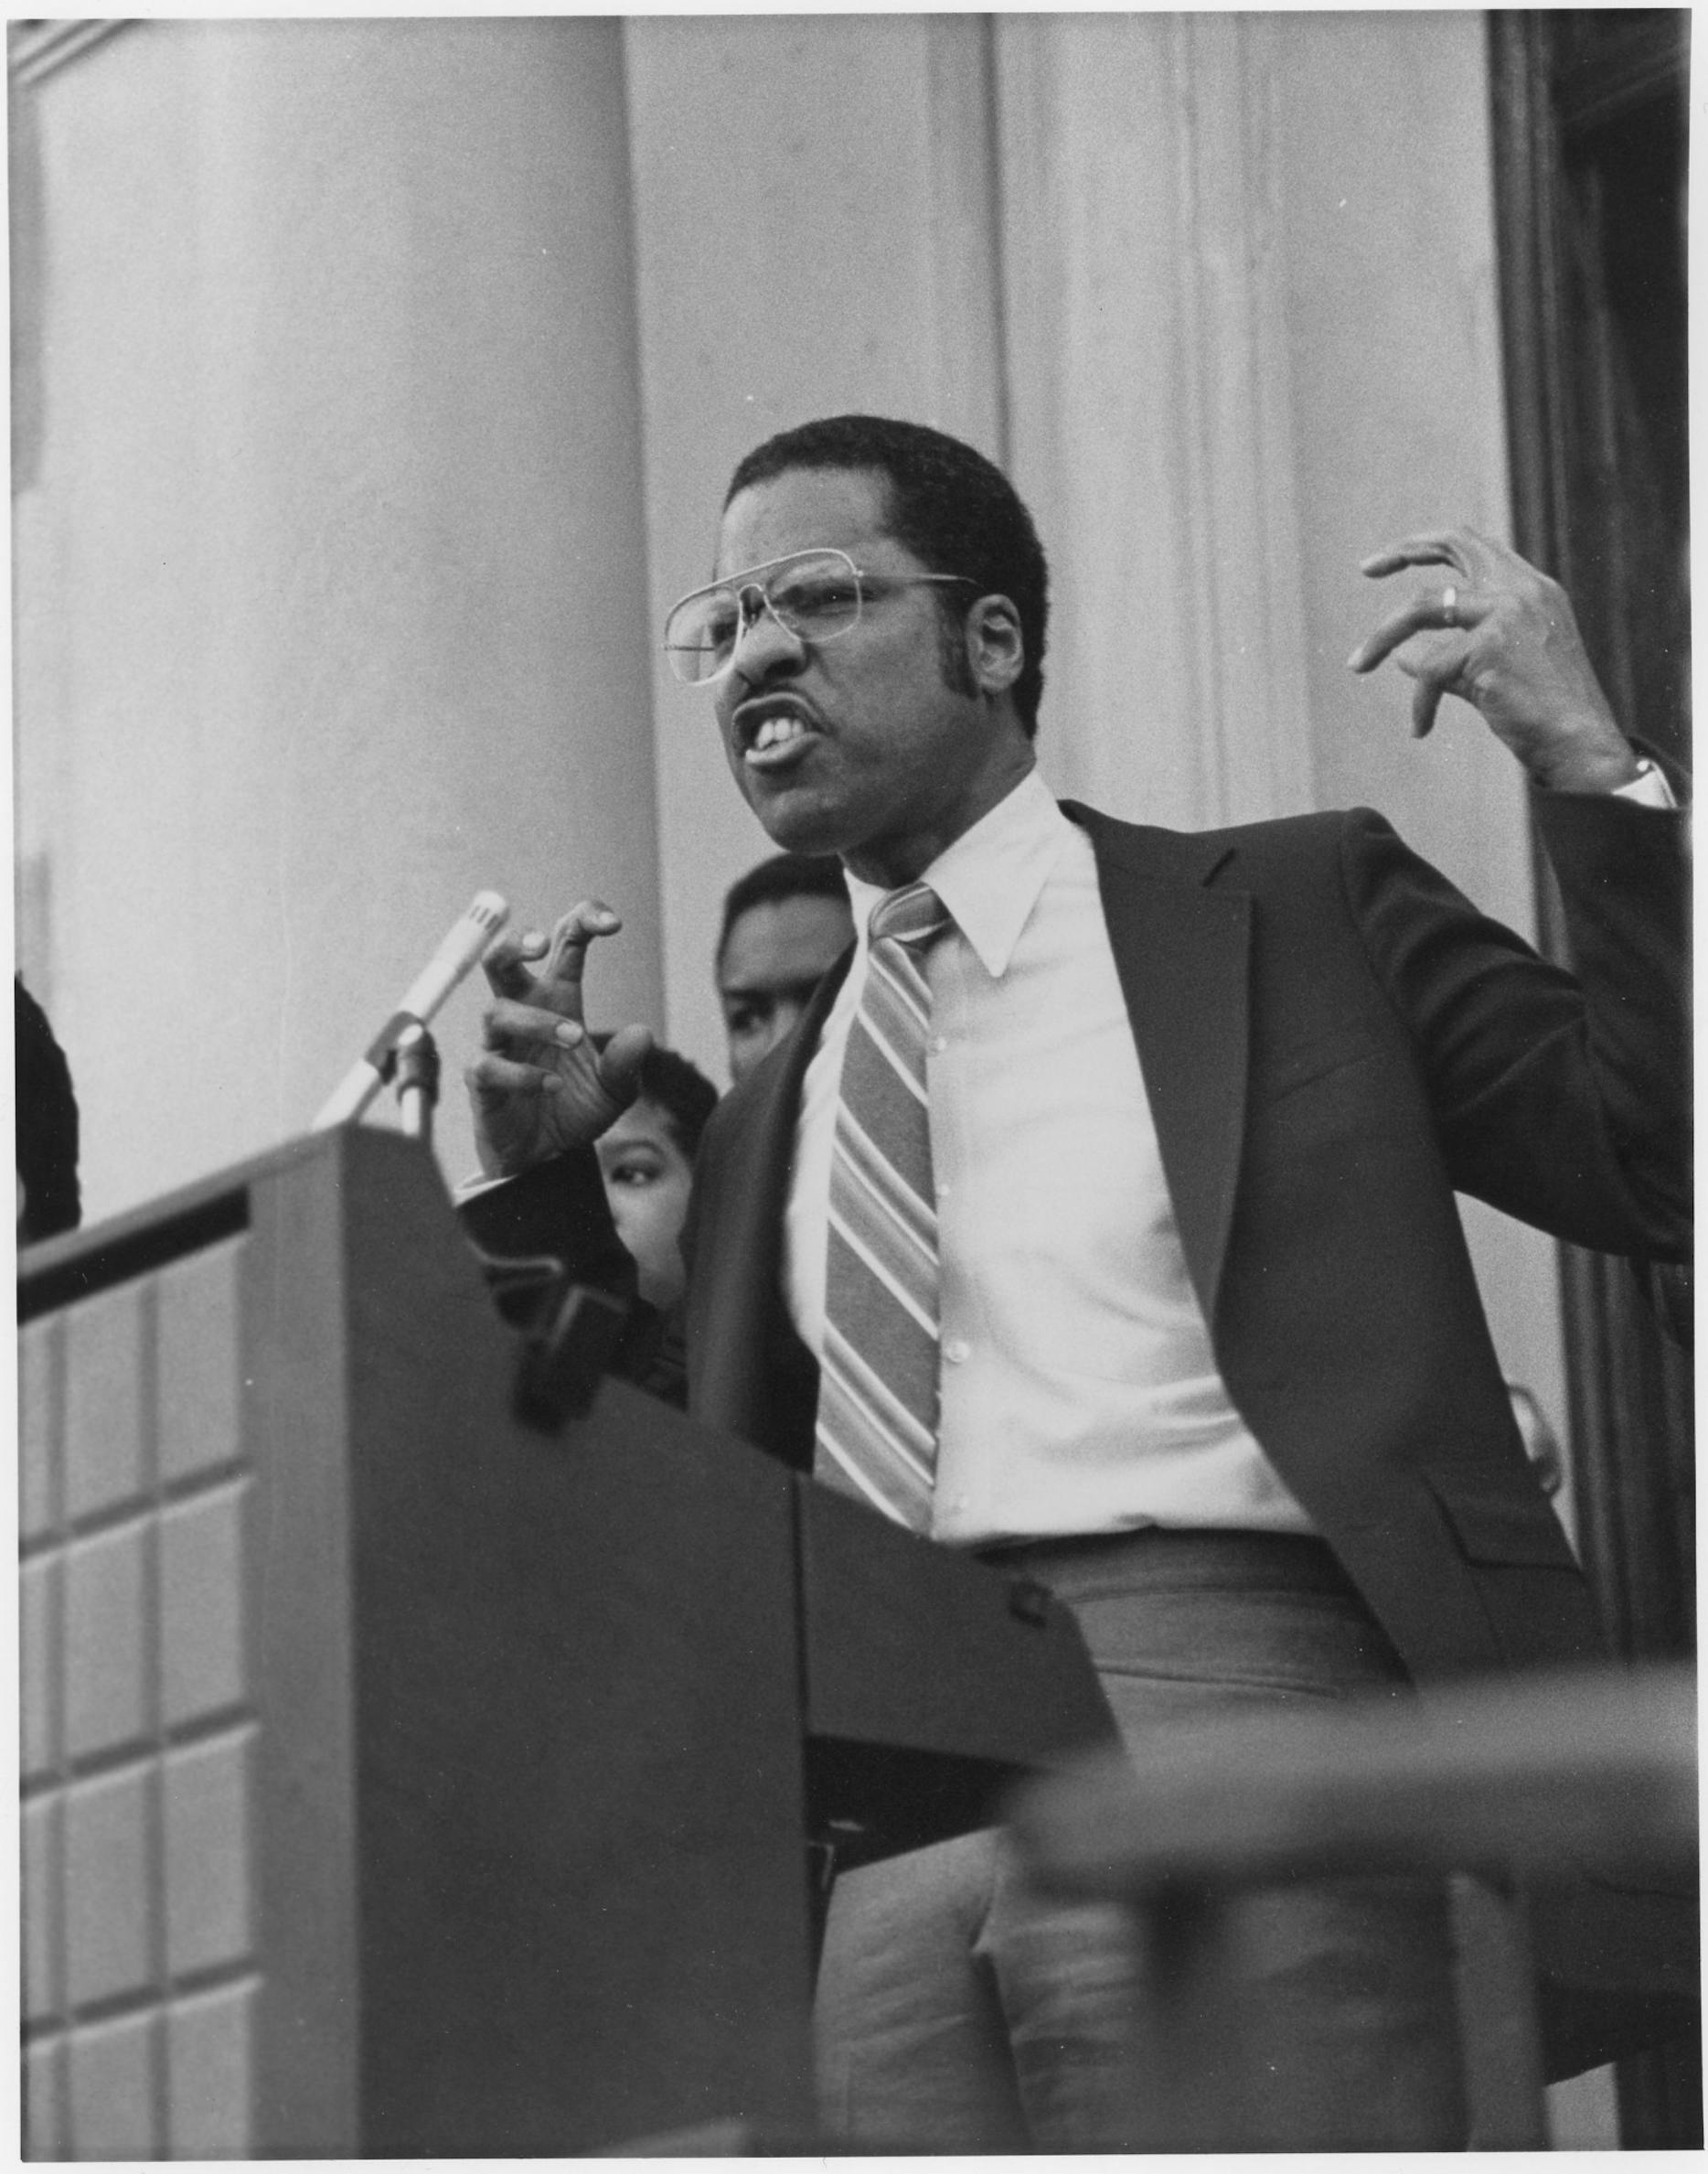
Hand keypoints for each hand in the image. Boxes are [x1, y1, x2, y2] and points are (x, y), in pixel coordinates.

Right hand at [464, 898, 652, 1177]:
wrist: (547, 1156)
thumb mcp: (615, 1090)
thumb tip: (641, 1034)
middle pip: (502, 960)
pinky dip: (524, 1074)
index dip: (584, 920)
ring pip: (498, 1011)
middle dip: (515, 943)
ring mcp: (498, 1044)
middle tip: (540, 945)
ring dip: (538, 1021)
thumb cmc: (574, 1108)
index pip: (565, 943)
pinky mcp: (482, 1080)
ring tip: (576, 1038)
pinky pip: (489, 1065)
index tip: (612, 923)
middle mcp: (524, 1013)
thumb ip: (627, 1064)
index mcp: (558, 999)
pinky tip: (552, 1085)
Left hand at [1348, 527, 1639, 792]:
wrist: (1580, 744)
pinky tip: (1421, 729)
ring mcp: (1507, 612)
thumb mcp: (1498, 670)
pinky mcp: (1489, 646)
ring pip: (1419, 608)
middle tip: (1365, 568)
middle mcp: (1522, 589)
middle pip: (1453, 543)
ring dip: (1381, 638)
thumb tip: (1402, 654)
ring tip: (1356, 666)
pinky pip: (1428, 670)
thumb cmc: (1543, 714)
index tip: (1388, 562)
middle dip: (1403, 550)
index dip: (1428, 545)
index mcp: (1531, 589)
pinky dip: (1419, 702)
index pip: (1474, 544)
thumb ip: (1454, 654)